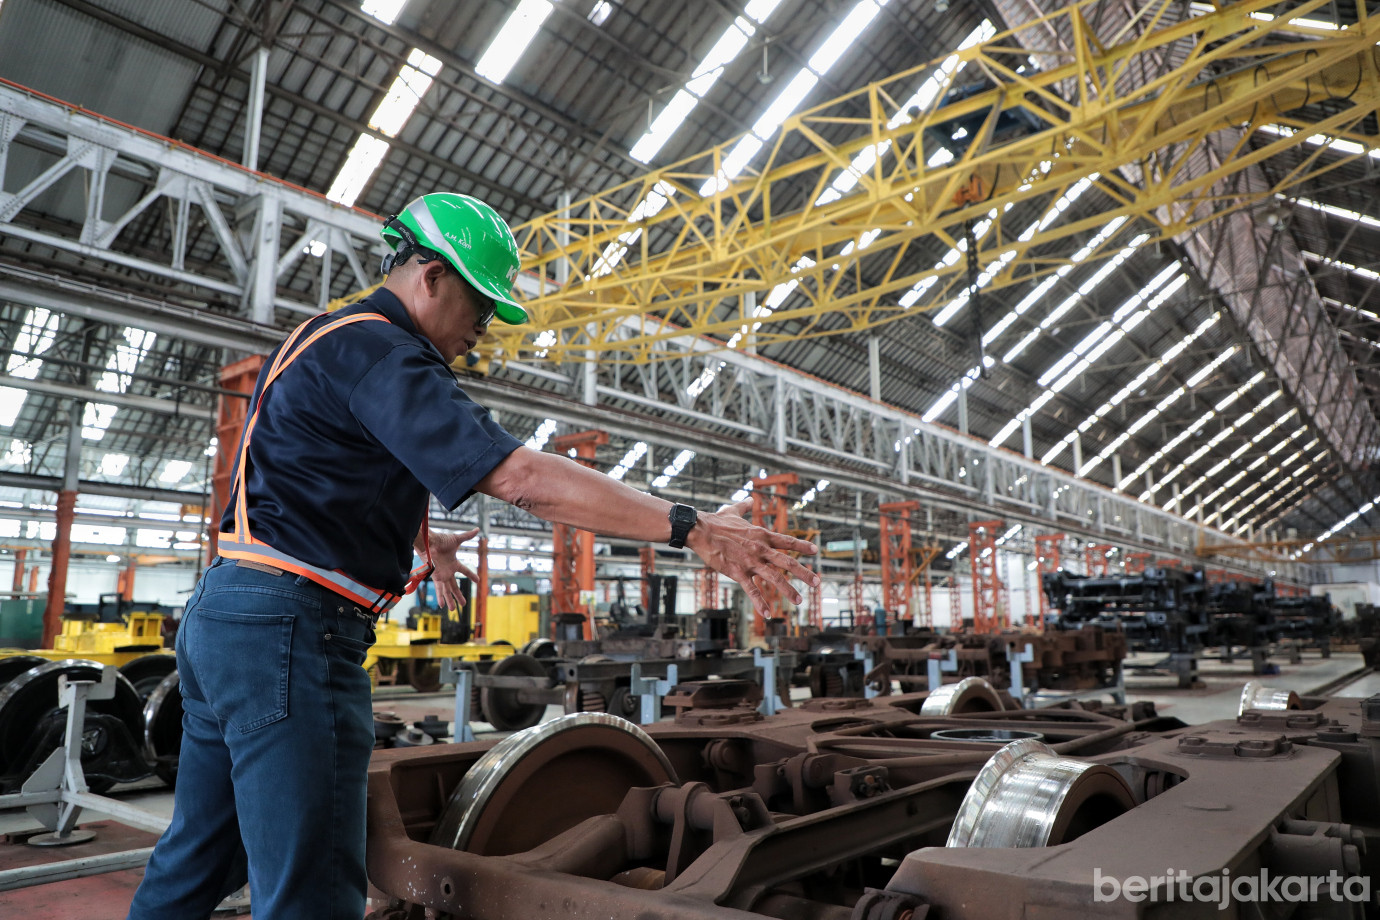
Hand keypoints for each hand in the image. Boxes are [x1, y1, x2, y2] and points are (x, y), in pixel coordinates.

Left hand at [428, 527, 479, 611]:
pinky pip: (439, 589)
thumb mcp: (457, 539)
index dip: (471, 575)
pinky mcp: (436, 577)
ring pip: (447, 590)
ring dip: (450, 600)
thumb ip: (467, 536)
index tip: (478, 580)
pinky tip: (441, 605)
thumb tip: (478, 529)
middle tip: (464, 604)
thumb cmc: (441, 540)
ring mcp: (442, 575)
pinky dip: (440, 597)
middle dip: (459, 595)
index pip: (464, 571)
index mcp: (454, 563)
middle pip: (455, 586)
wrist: (429, 543)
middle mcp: (448, 571)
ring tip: (453, 610)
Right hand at [684, 500, 818, 616]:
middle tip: (817, 582)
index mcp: (761, 535)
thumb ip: (743, 507)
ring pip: (774, 578)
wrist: (700, 531)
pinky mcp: (737, 572)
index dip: (802, 545)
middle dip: (804, 573)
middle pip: (787, 562)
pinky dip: (760, 602)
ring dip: (788, 590)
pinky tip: (767, 613)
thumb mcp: (733, 511)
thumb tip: (748, 499)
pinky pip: (751, 590)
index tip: (815, 550)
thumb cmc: (716, 521)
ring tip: (799, 601)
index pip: (786, 541)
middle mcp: (760, 549)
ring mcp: (750, 562)